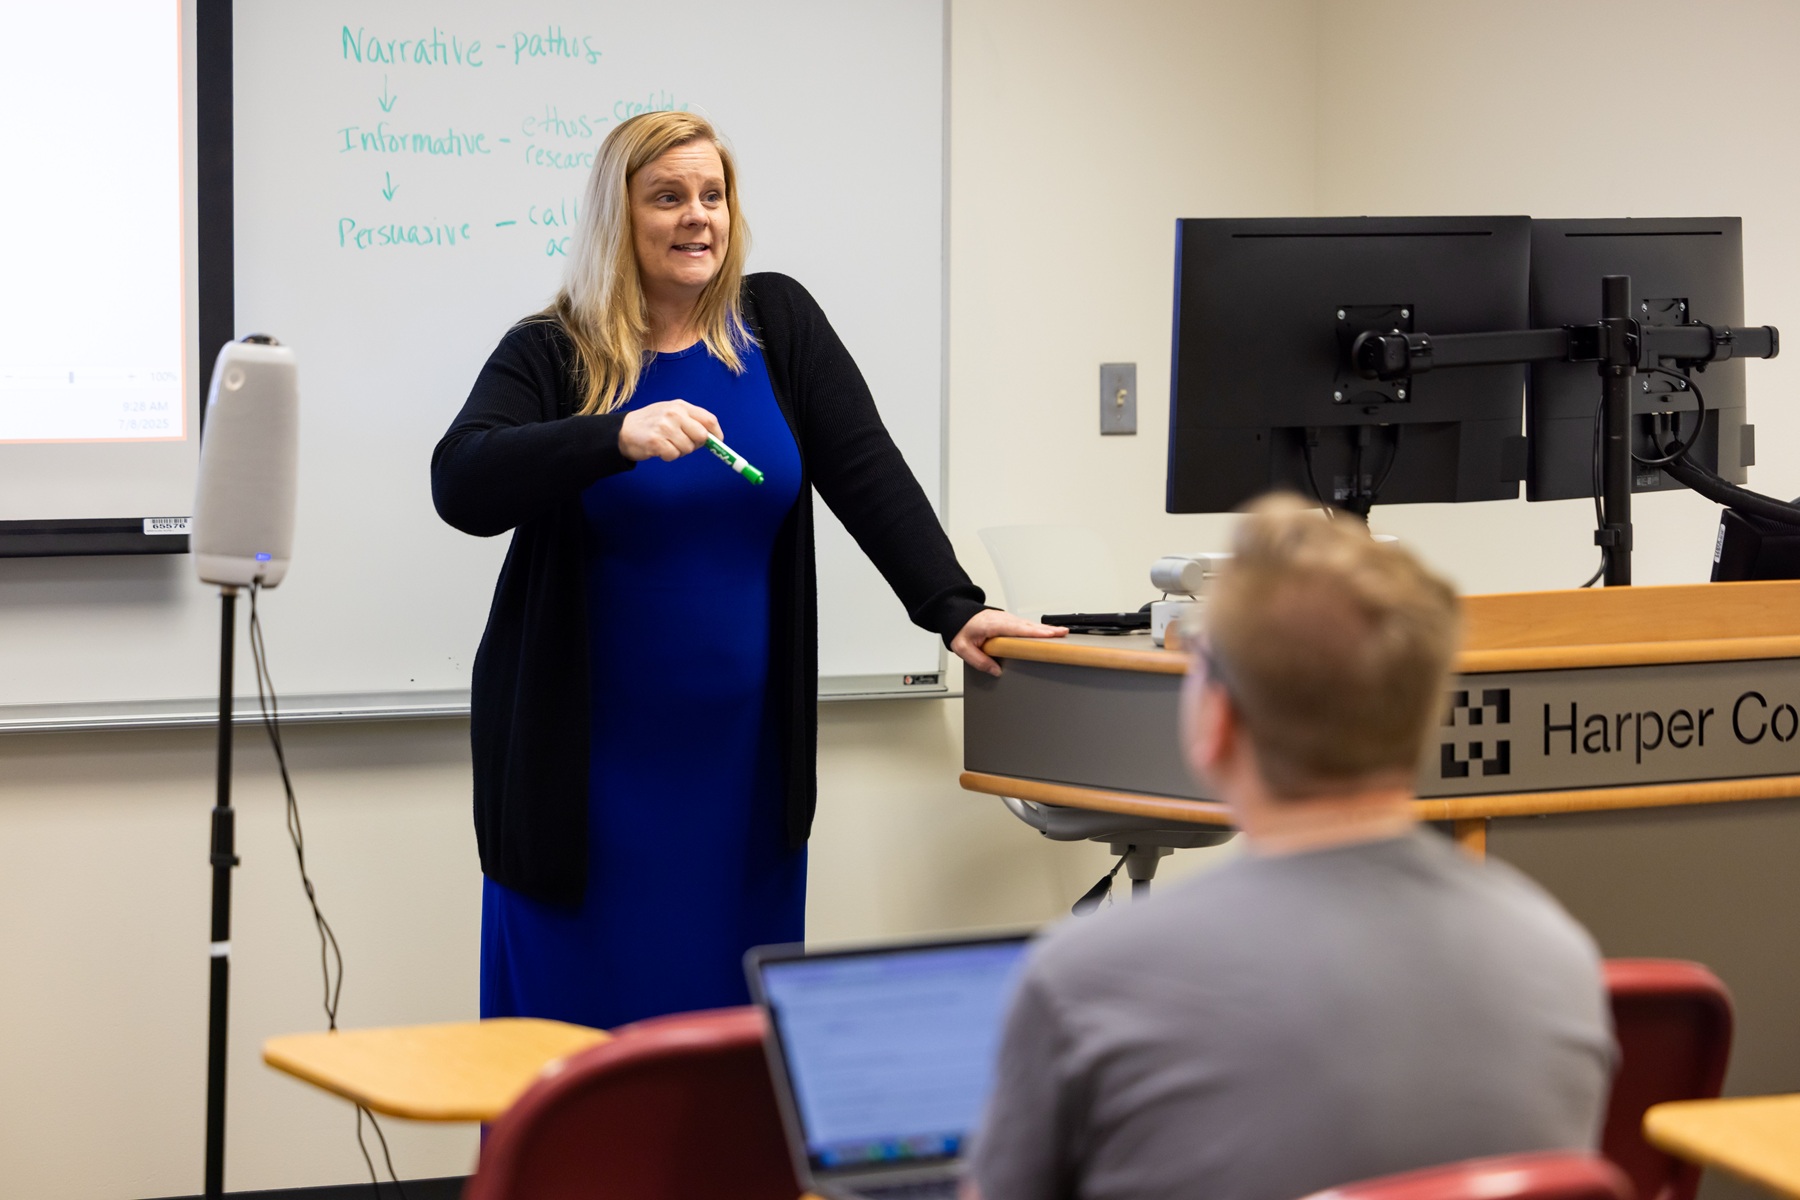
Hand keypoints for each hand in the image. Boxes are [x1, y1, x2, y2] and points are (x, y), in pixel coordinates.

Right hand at [618, 400, 722, 461]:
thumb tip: (714, 439)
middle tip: (683, 444)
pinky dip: (668, 456)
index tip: (718, 442)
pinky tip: (659, 449)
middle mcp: (674, 413)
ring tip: (666, 444)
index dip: (716, 434)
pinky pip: (674, 455)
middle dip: (696, 445)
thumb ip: (692, 421)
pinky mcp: (655, 441)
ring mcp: (664, 426)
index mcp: (681, 406)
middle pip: (702, 436)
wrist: (623, 430)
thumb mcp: (671, 414)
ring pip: (688, 448)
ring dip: (679, 451)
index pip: (709, 419)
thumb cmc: (652, 423)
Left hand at [950, 609, 1066, 677]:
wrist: (956, 614)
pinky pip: (1025, 625)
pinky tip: (1046, 633)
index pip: (1017, 629)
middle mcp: (1002, 619)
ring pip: (1028, 624)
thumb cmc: (960, 629)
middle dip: (1047, 629)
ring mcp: (1006, 618)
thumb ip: (979, 661)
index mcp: (992, 624)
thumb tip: (995, 671)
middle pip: (1028, 625)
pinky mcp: (1008, 621)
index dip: (1034, 632)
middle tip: (1063, 633)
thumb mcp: (963, 648)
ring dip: (1044, 628)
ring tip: (1061, 634)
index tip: (1048, 634)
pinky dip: (1037, 628)